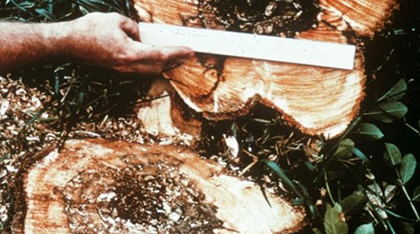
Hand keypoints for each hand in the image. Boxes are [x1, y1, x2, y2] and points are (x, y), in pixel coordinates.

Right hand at [65, 12, 193, 74]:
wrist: (68, 44)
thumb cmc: (89, 30)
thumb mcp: (116, 20)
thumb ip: (134, 27)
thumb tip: (140, 35)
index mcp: (129, 53)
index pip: (160, 54)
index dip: (177, 52)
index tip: (190, 50)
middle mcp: (128, 66)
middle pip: (158, 66)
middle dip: (175, 60)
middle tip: (187, 54)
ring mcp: (122, 70)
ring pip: (150, 70)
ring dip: (164, 64)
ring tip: (176, 56)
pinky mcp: (117, 70)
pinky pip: (140, 69)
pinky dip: (152, 64)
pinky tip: (156, 58)